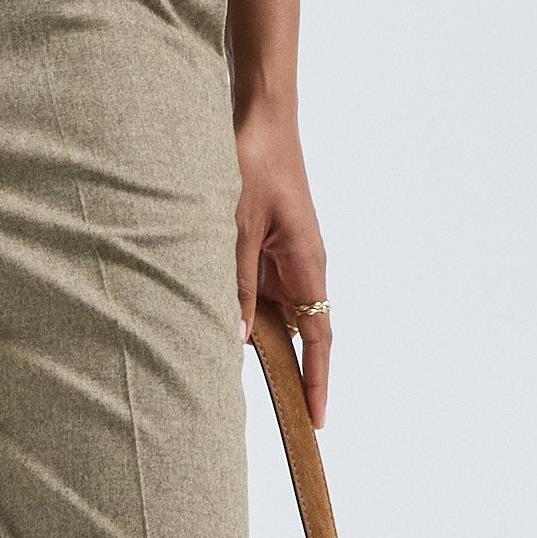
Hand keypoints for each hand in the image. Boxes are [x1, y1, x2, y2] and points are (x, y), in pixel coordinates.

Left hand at [232, 103, 331, 428]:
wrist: (261, 117)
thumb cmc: (255, 162)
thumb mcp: (236, 226)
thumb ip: (233, 281)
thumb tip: (232, 337)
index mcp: (308, 266)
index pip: (318, 339)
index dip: (316, 381)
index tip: (317, 420)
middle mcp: (303, 267)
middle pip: (298, 333)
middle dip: (288, 373)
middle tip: (276, 417)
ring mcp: (287, 257)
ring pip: (275, 312)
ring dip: (258, 340)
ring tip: (230, 378)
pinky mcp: (269, 245)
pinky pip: (260, 289)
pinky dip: (243, 310)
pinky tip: (217, 324)